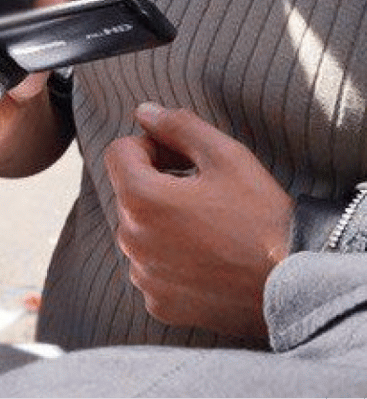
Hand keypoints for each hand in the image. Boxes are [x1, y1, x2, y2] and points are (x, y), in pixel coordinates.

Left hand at [105, 102, 292, 339]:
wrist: (295, 288)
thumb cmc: (262, 219)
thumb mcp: (228, 157)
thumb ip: (180, 127)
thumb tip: (145, 112)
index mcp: (140, 199)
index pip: (119, 152)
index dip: (151, 147)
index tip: (183, 160)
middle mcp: (130, 239)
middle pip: (130, 194)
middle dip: (158, 185)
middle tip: (206, 193)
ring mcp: (142, 274)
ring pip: (140, 233)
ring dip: (164, 224)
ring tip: (211, 229)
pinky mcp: (158, 302)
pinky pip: (153, 269)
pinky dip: (172, 260)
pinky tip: (209, 260)